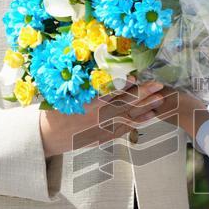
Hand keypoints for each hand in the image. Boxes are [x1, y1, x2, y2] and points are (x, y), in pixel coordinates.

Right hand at [38, 79, 166, 155]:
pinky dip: (138, 122)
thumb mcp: (67, 95)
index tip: (139, 78)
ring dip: (146, 107)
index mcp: (88, 104)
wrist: (48, 136)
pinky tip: (149, 116)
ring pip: (129, 116)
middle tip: (159, 85)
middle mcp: (98, 117)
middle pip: (125, 103)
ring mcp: (102, 128)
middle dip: (144, 94)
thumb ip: (86, 87)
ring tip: (160, 100)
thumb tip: (104, 72)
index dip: (127, 85)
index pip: (112, 93)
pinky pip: (125, 129)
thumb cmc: (56, 111)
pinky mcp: (104, 136)